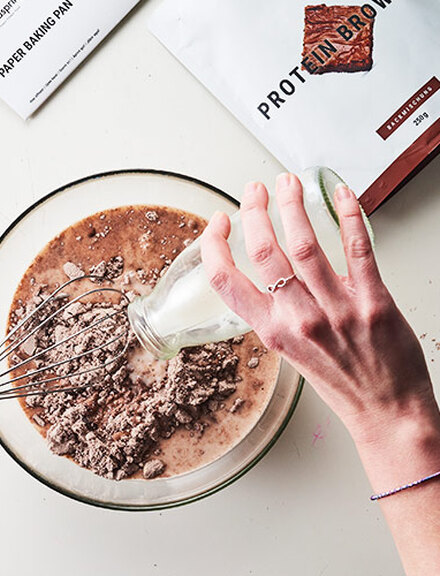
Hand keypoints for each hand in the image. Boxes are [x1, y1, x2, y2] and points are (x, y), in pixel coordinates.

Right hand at [201, 173, 439, 573]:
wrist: (387, 411)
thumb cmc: (340, 384)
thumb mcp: (291, 354)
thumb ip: (277, 315)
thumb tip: (269, 276)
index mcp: (272, 332)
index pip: (226, 281)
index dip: (215, 245)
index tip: (219, 224)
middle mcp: (299, 318)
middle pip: (265, 252)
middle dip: (254, 211)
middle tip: (254, 190)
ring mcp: (337, 308)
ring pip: (306, 244)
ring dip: (293, 205)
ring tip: (287, 183)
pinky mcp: (373, 300)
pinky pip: (357, 248)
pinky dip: (349, 216)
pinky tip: (341, 197)